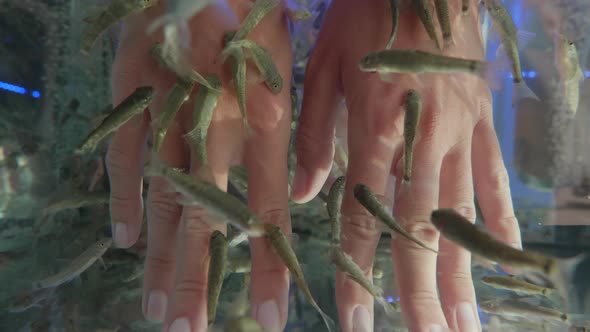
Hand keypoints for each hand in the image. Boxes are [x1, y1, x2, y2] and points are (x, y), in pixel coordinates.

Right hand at [107, 1, 292, 330]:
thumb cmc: (260, 19)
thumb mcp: (292, 72)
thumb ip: (299, 139)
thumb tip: (303, 196)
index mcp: (265, 122)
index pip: (268, 213)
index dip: (270, 268)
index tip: (271, 318)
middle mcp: (217, 127)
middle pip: (206, 219)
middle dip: (199, 281)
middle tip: (188, 331)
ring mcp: (170, 113)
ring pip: (163, 200)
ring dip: (161, 256)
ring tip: (158, 308)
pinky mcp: (133, 96)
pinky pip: (125, 158)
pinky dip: (125, 198)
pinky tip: (128, 238)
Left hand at [292, 0, 521, 330]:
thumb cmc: (367, 14)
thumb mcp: (325, 65)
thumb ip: (315, 133)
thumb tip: (302, 192)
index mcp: (376, 126)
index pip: (365, 216)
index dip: (359, 272)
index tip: (354, 321)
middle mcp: (423, 139)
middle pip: (421, 230)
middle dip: (420, 293)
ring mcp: (461, 132)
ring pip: (462, 214)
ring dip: (463, 272)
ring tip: (465, 322)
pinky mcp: (484, 120)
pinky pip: (492, 177)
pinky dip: (499, 219)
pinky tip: (503, 257)